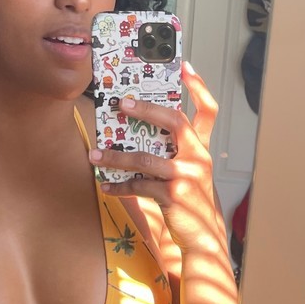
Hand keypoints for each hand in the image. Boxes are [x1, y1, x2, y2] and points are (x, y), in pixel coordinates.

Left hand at [88, 62, 225, 251]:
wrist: (202, 237)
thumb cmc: (189, 201)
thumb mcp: (187, 172)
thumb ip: (171, 152)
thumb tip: (135, 135)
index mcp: (200, 149)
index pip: (208, 111)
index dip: (199, 87)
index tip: (185, 67)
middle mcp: (197, 158)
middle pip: (174, 121)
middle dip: (145, 109)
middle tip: (121, 104)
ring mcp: (186, 176)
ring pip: (145, 158)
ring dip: (116, 156)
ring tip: (96, 155)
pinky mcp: (173, 195)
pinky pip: (139, 186)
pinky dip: (119, 186)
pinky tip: (106, 186)